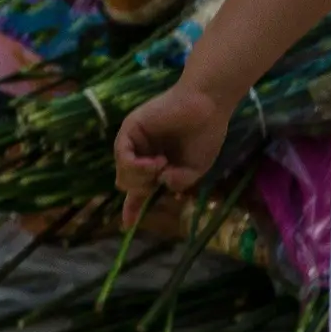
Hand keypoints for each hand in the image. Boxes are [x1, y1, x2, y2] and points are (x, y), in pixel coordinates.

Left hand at [113, 84, 232, 230]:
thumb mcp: (196, 169)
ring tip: (163, 165)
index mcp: (157, 165)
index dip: (133, 208)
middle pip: (128, 184)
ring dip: (143, 177)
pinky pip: (123, 157)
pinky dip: (137, 166)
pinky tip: (156, 162)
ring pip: (123, 174)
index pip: (139, 190)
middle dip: (143, 189)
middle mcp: (142, 154)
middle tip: (163, 176)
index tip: (128, 225)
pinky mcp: (130, 130)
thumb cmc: (205, 134)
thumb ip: (179, 182)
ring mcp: (134, 142)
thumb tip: (162, 183)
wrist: (207, 106)